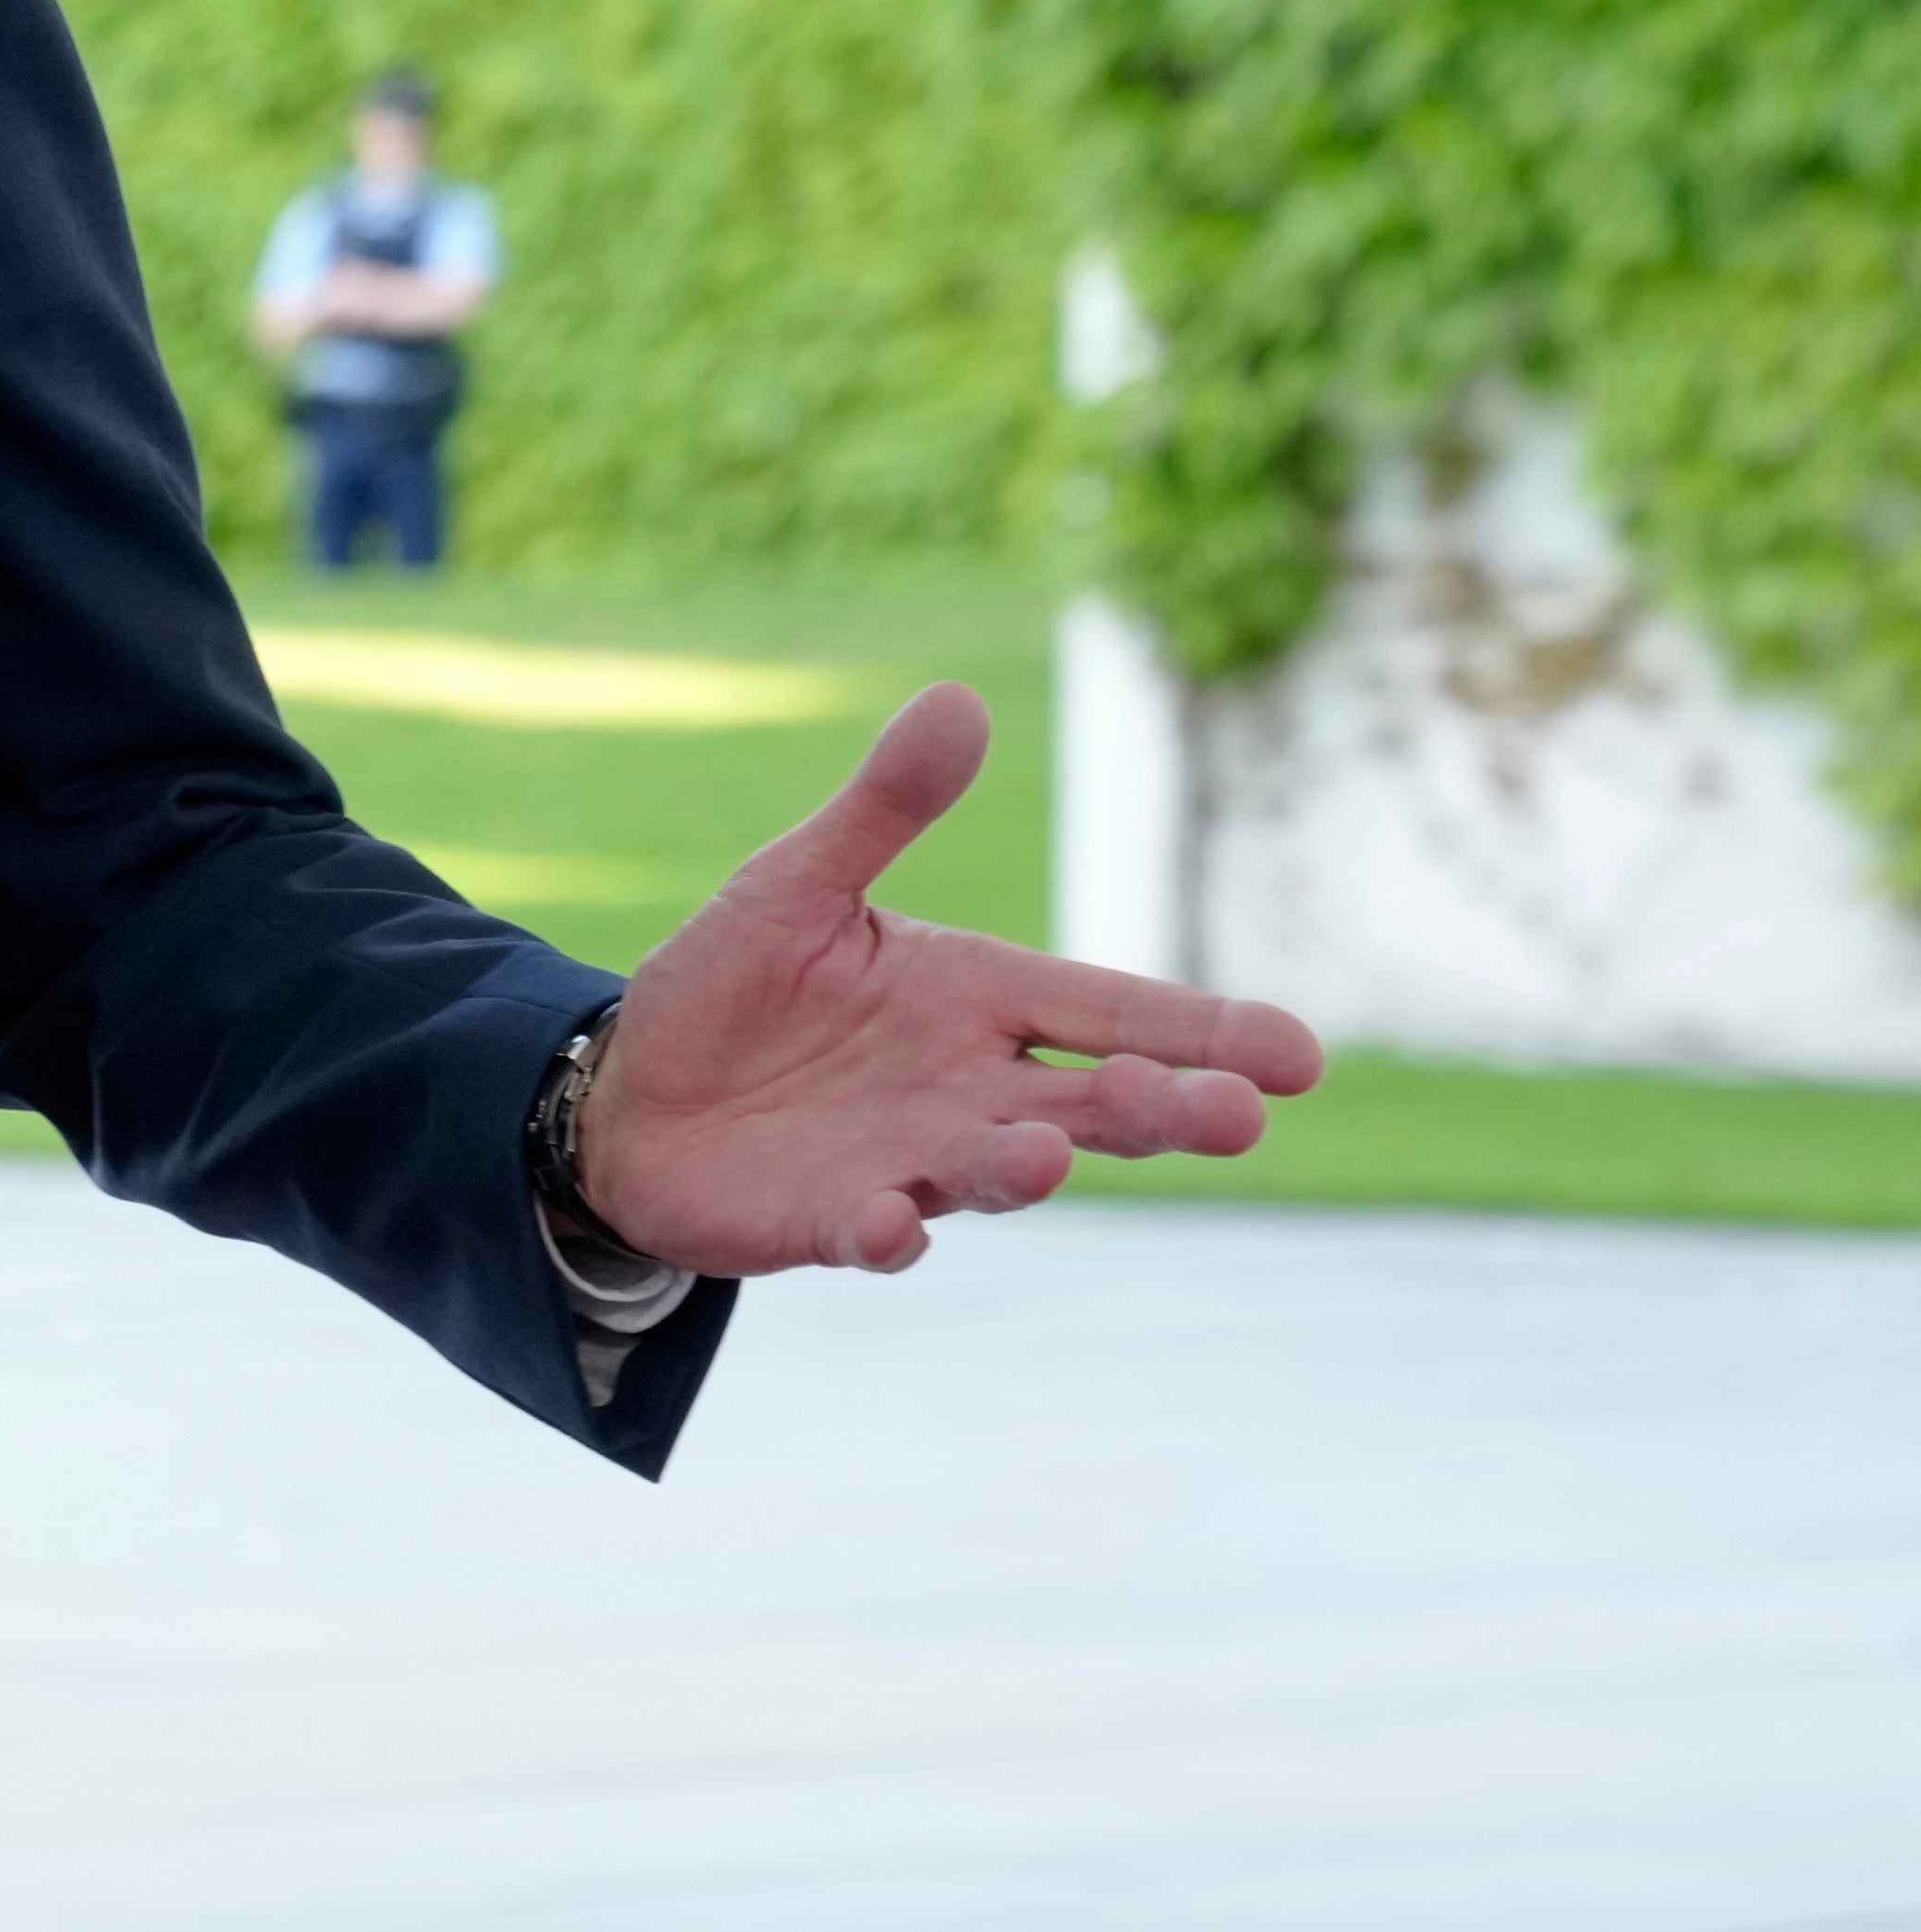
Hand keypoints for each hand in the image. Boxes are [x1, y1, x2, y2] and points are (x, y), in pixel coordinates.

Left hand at [582, 683, 1324, 1277]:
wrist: (631, 1089)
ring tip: (1046, 1152)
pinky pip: (875, 1232)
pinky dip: (890, 1232)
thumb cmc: (735, 984)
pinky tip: (894, 1222)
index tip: (1301, 1055)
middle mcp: (968, 1089)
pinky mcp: (833, 1220)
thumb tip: (960, 698)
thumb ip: (883, 808)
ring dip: (1027, 1166)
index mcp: (978, 1000)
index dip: (1205, 1032)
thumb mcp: (798, 882)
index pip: (1115, 1010)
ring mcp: (910, 1161)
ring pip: (998, 1171)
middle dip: (1163, 1112)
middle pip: (1094, 1106)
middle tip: (1234, 1116)